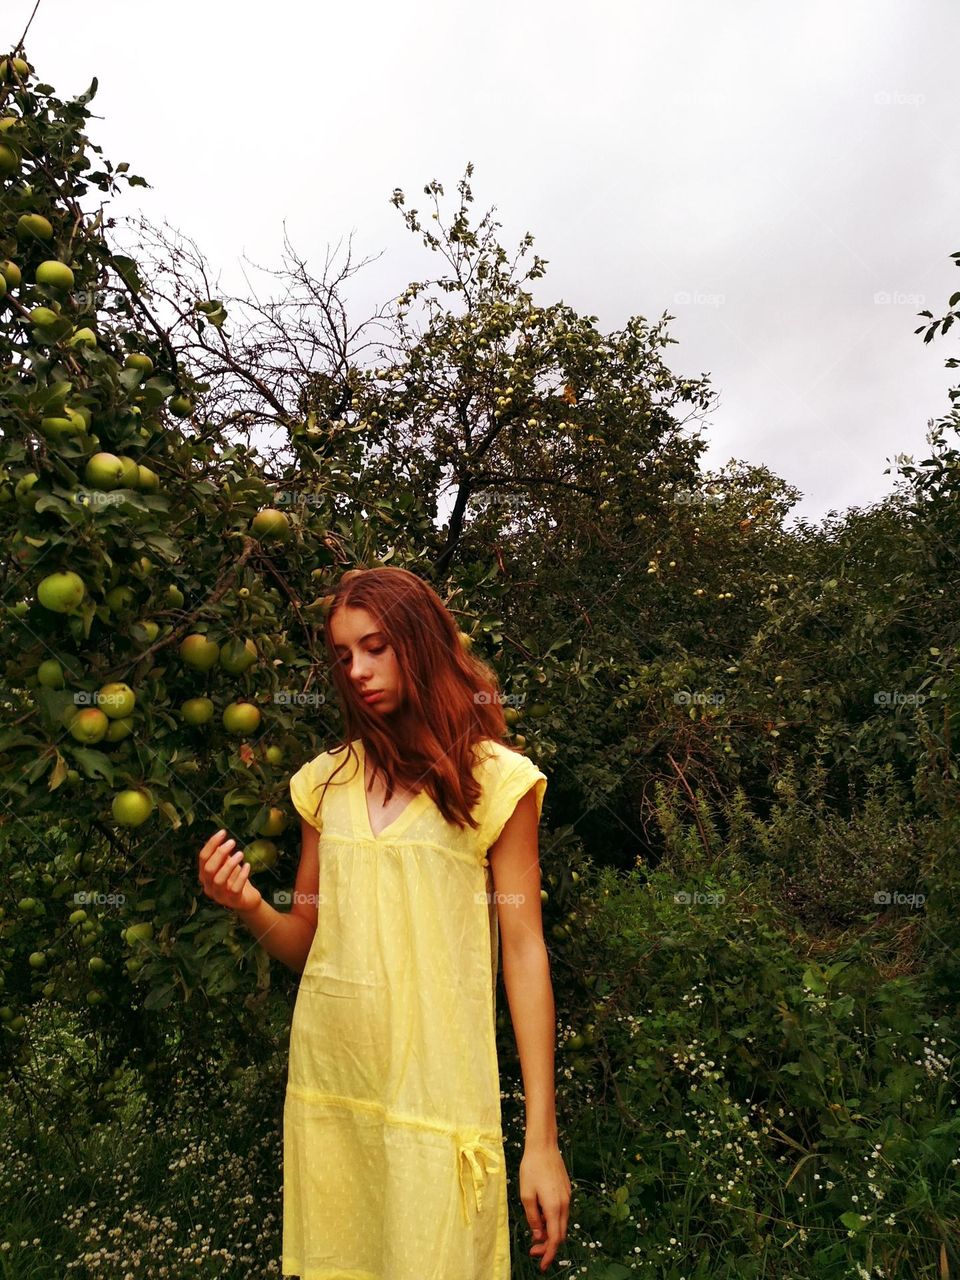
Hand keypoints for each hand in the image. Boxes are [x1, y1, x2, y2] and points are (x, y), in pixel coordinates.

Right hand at [198, 828, 262, 914]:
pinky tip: (247, 866)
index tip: (222, 832)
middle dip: (219, 853)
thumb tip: (221, 836)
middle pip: (208, 869)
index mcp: (205, 876)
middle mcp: (209, 886)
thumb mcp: (227, 865)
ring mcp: (220, 895)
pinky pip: (235, 889)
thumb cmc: (235, 879)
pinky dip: (241, 876)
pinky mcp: (233, 901)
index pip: (203, 858)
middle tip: (232, 842)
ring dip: (229, 864)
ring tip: (240, 854)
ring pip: (219, 880)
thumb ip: (222, 855)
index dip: (211, 844)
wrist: (247, 899)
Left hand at [520, 1141, 570, 1271]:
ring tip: (535, 1233)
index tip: (542, 1266)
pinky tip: (540, 1216)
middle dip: (548, 1246)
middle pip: (560, 1234)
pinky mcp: (566, 1190)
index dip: (549, 1255)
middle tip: (533, 1251)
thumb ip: (532, 1218)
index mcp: (554, 1207)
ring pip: (561, 1223)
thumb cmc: (531, 1168)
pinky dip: (552, 1220)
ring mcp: (567, 1196)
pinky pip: (561, 1212)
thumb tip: (538, 1235)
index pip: (555, 1239)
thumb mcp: (526, 1195)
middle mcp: (564, 1204)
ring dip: (549, 1233)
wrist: (543, 1145)